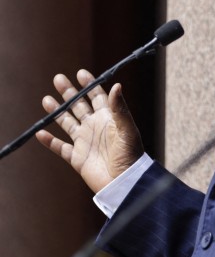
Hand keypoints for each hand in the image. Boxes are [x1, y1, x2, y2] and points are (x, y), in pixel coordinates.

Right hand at [35, 70, 143, 192]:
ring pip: (67, 123)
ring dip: (57, 111)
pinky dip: (50, 141)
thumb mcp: (127, 129)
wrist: (124, 182)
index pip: (97, 97)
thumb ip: (120, 109)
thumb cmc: (131, 155)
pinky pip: (60, 147)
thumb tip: (116, 85)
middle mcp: (95, 127)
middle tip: (58, 78)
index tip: (80, 73)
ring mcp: (85, 142)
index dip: (89, 85)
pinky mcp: (77, 158)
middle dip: (69, 92)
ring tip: (47, 99)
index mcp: (109, 118)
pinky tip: (41, 133)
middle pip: (79, 106)